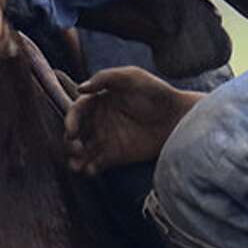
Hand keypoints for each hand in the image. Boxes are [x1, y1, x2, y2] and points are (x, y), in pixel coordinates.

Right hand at [63, 67, 203, 174]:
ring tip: (76, 166)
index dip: (70, 121)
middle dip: (70, 142)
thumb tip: (81, 88)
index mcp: (98, 101)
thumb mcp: (132, 76)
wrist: (177, 117)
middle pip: (75, 133)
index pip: (76, 111)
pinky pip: (96, 164)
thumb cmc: (155, 92)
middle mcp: (98, 121)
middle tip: (75, 148)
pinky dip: (89, 169)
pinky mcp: (115, 156)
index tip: (71, 131)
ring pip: (82, 151)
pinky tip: (90, 171)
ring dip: (74, 159)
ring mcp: (105, 140)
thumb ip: (106, 78)